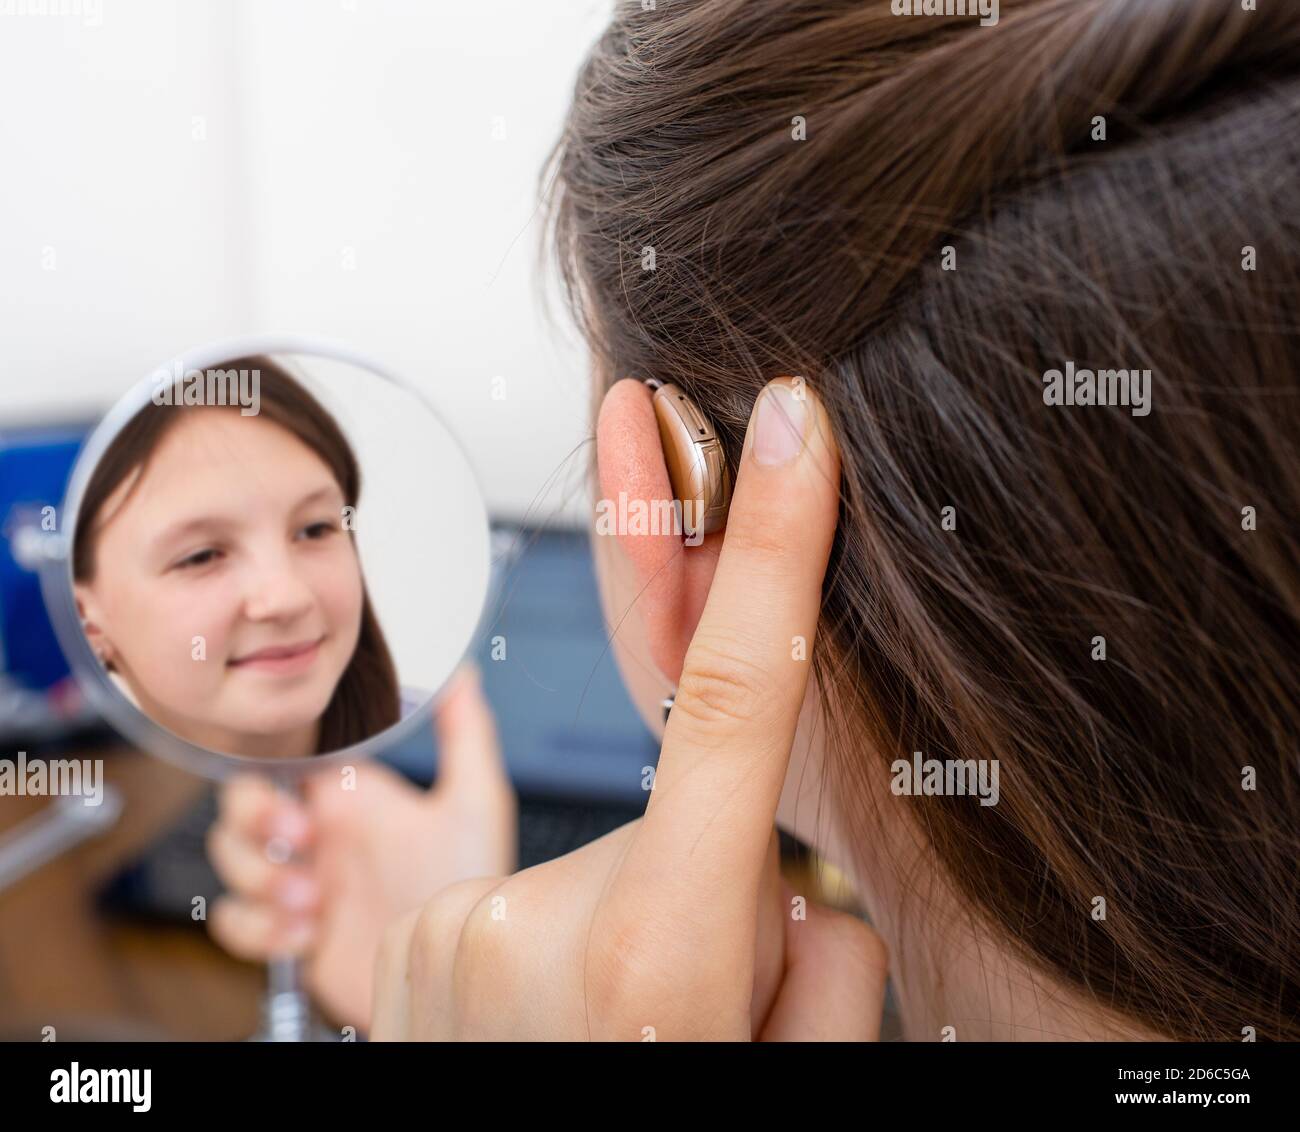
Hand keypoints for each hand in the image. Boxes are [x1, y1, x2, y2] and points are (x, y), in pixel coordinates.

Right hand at [206, 664, 515, 1030]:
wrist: (459, 968)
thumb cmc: (471, 884)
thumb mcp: (474, 803)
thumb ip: (465, 734)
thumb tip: (462, 672)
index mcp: (351, 800)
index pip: (278, 765)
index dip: (270, 780)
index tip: (302, 808)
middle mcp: (319, 837)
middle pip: (237, 809)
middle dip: (252, 826)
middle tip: (301, 846)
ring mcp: (301, 884)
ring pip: (228, 864)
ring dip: (258, 881)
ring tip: (312, 903)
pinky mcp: (290, 934)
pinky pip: (235, 924)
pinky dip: (258, 930)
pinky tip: (306, 937)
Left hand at [371, 377, 888, 1039]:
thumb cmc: (678, 1122)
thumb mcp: (802, 1055)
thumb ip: (810, 938)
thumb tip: (770, 852)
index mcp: (657, 952)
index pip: (739, 692)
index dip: (772, 544)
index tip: (786, 421)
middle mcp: (536, 923)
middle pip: (698, 818)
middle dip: (723, 874)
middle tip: (703, 997)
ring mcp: (453, 927)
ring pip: (620, 864)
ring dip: (649, 921)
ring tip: (631, 1026)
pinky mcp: (409, 940)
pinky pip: (539, 897)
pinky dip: (573, 947)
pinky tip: (569, 1020)